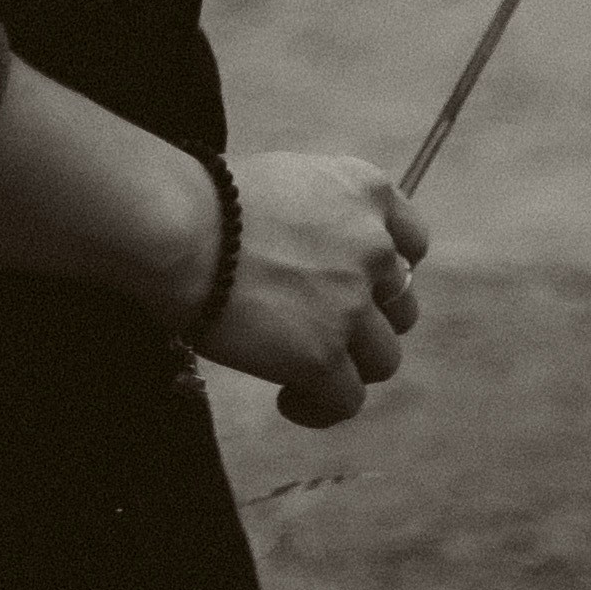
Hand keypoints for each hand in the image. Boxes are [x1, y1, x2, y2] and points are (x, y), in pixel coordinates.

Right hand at [193, 151, 429, 426]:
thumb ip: (321, 217)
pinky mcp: (325, 356)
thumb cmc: (207, 202)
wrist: (177, 229)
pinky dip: (321, 407)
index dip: (386, 272)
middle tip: (319, 330)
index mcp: (363, 191)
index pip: (413, 241)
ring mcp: (352, 304)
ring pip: (383, 359)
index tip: (359, 286)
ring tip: (303, 370)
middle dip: (366, 322)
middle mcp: (372, 246)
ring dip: (348, 366)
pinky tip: (289, 399)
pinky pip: (347, 401)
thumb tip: (319, 259)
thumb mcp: (284, 182)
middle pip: (401, 306)